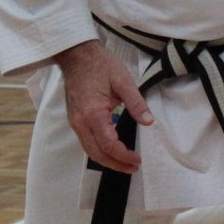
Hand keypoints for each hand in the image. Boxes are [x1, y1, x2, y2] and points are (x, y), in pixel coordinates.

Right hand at [54, 39, 151, 173]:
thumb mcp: (123, 81)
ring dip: (107, 161)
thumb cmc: (100, 66)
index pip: (109, 145)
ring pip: (89, 151)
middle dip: (116, 164)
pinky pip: (86, 142)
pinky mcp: (75, 120)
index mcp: (93, 114)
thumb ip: (136, 103)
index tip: (137, 159)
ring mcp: (75, 122)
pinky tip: (112, 151)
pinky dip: (99, 151)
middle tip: (133, 167)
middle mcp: (80, 122)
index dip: (124, 156)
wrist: (77, 56)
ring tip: (124, 164)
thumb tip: (148, 122)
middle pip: (97, 154)